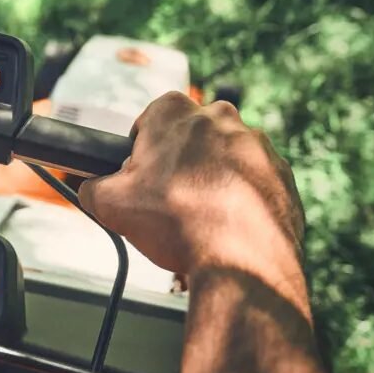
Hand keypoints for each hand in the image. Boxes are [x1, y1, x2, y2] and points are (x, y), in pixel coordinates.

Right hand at [79, 92, 304, 280]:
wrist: (242, 259)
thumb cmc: (177, 222)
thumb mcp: (110, 204)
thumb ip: (93, 188)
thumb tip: (92, 190)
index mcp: (175, 113)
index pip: (150, 117)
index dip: (141, 148)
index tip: (140, 175)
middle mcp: (220, 118)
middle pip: (190, 136)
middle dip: (179, 162)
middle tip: (167, 199)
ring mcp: (256, 145)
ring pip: (225, 158)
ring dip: (212, 180)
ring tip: (199, 219)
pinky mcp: (281, 174)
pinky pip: (254, 182)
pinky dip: (241, 199)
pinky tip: (228, 227)